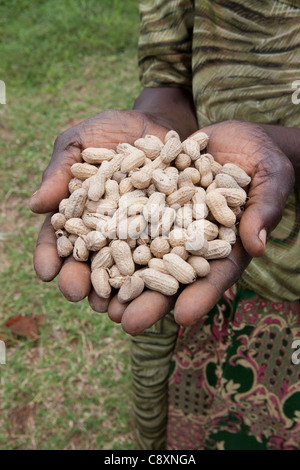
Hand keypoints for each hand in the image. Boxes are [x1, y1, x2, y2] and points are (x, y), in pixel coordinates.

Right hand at [30, 109, 169, 304]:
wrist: (161, 124)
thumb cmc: (113, 130)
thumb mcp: (81, 141)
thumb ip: (60, 171)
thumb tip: (35, 205)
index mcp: (82, 214)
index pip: (61, 238)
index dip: (51, 255)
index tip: (45, 272)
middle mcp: (110, 231)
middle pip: (92, 261)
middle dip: (83, 280)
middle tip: (77, 295)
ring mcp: (141, 235)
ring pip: (128, 269)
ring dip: (119, 292)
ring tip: (113, 310)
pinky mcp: (172, 233)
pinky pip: (167, 256)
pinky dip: (162, 275)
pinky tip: (157, 293)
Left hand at [107, 120, 294, 332]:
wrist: (233, 137)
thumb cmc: (262, 158)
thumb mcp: (270, 178)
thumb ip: (264, 208)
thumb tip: (255, 245)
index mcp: (225, 244)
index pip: (215, 275)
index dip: (200, 296)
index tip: (182, 317)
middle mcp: (191, 240)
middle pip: (172, 274)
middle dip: (150, 299)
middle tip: (127, 323)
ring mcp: (167, 223)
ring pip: (143, 253)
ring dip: (121, 277)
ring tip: (99, 301)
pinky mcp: (148, 202)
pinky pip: (128, 219)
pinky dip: (109, 235)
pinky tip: (87, 249)